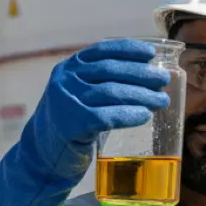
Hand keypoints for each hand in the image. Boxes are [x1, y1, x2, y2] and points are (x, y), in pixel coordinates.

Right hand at [0, 38, 171, 205]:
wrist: (41, 155)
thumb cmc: (68, 125)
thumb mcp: (78, 96)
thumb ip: (99, 84)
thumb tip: (145, 78)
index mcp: (68, 68)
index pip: (101, 50)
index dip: (128, 50)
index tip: (150, 54)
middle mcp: (65, 80)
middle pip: (110, 70)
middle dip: (141, 74)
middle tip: (163, 80)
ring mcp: (66, 101)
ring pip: (111, 92)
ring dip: (141, 95)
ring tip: (161, 100)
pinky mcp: (71, 124)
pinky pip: (107, 116)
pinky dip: (129, 115)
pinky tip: (144, 115)